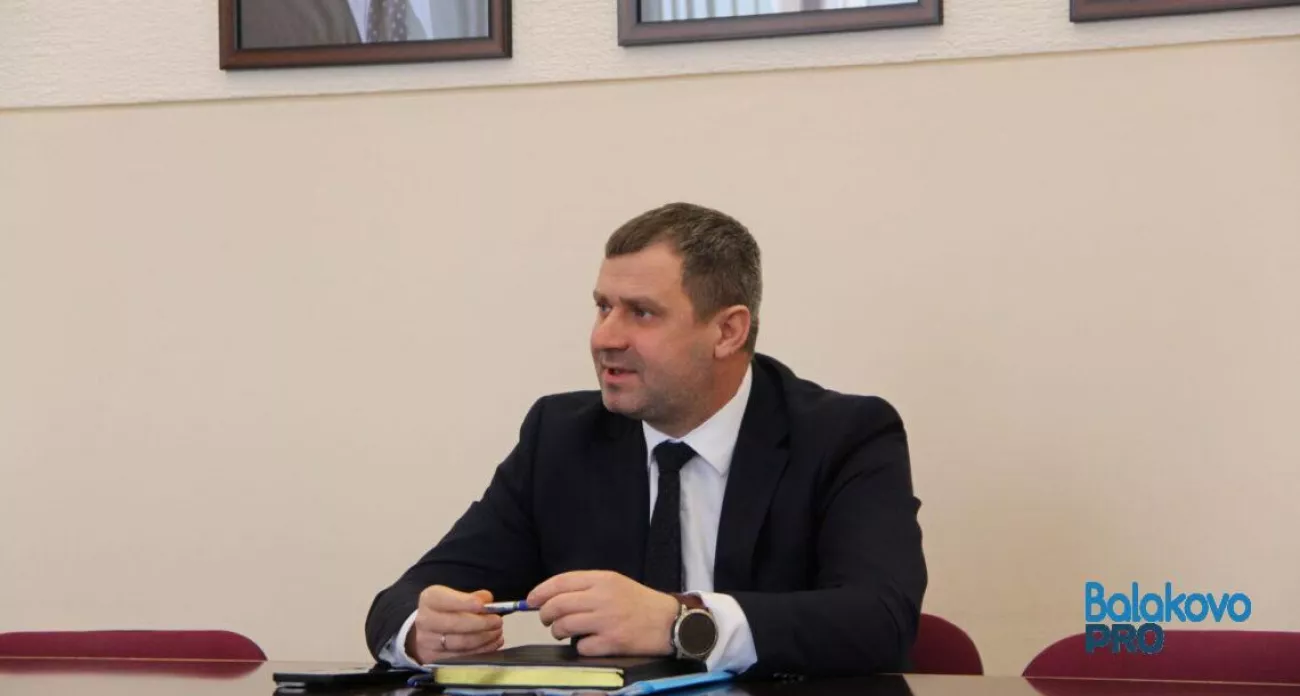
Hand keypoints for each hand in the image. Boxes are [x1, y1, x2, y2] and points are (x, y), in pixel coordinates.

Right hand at [405, 586, 504, 664]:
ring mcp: (429, 642)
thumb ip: (473, 597)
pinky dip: (482, 650)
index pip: (446, 600)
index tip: (483, 605)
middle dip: (481, 623)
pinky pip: (463, 656)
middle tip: (497, 621)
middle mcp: (425, 621)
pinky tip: (493, 643)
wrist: (426, 632)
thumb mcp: (455, 597)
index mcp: (430, 600)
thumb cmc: (445, 611)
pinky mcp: (436, 659)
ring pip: (461, 643)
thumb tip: (487, 600)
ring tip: (497, 632)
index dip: (465, 603)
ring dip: (484, 638)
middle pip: (455, 624)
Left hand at [526, 571, 678, 656]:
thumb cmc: (640, 603)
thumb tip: (553, 597)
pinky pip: (581, 646)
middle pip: (558, 605)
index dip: (541, 592)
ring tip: (563, 632)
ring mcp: (606, 620)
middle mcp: (602, 597)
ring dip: (558, 631)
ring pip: (564, 626)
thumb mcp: (616, 583)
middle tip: (546, 620)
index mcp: (602, 579)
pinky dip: (580, 647)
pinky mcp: (612, 642)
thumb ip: (587, 587)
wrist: (669, 622)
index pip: (561, 582)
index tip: (531, 600)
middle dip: (545, 615)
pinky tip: (588, 643)